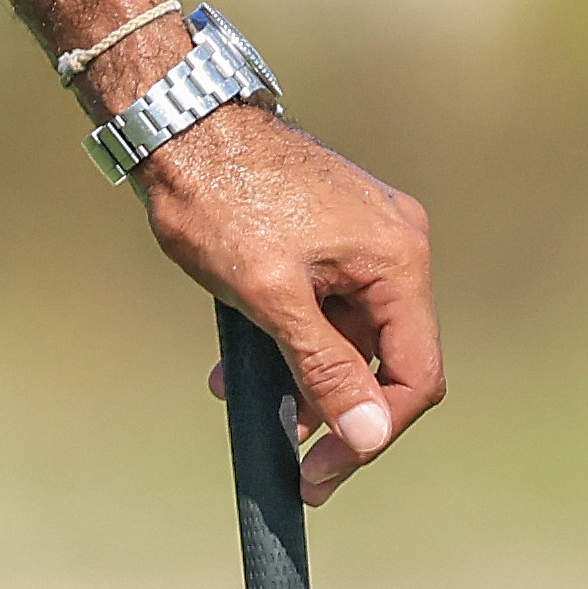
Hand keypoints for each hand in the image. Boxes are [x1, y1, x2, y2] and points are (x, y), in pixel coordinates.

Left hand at [133, 102, 441, 503]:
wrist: (172, 118)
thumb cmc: (219, 196)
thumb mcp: (272, 297)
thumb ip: (325, 368)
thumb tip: (369, 436)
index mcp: (399, 259)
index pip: (415, 373)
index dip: (374, 431)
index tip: (324, 470)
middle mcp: (395, 244)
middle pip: (383, 356)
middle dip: (334, 408)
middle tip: (292, 457)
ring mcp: (361, 232)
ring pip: (347, 331)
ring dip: (303, 374)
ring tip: (244, 398)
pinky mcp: (326, 227)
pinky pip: (324, 300)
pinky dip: (290, 335)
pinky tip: (238, 363)